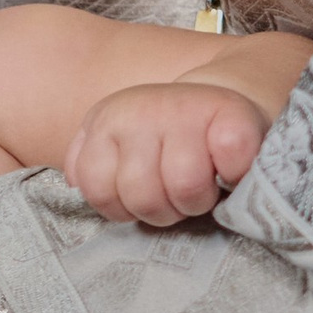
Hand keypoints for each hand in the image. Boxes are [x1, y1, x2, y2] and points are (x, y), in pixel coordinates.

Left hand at [64, 82, 269, 225]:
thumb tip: (76, 183)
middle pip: (142, 197)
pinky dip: (235, 177)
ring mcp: (185, 108)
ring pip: (185, 187)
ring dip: (199, 201)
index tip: (145, 192)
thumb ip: (92, 165)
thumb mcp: (119, 145)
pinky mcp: (232, 113)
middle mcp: (139, 108)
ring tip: (204, 186)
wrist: (226, 102)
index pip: (97, 190)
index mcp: (106, 119)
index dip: (123, 208)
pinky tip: (231, 170)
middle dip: (166, 211)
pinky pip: (230, 164)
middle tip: (179, 194)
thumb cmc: (170, 139)